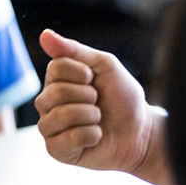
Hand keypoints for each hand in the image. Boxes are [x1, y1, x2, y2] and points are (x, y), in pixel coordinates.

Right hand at [34, 30, 159, 174]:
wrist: (141, 131)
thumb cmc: (122, 97)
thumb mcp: (104, 66)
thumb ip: (73, 50)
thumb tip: (44, 34)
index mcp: (55, 80)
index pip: (55, 68)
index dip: (82, 73)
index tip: (95, 80)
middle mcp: (47, 103)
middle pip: (56, 92)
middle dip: (88, 97)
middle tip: (99, 102)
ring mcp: (49, 127)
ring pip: (60, 116)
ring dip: (90, 116)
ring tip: (98, 119)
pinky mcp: (56, 150)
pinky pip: (65, 140)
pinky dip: (89, 136)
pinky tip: (96, 136)